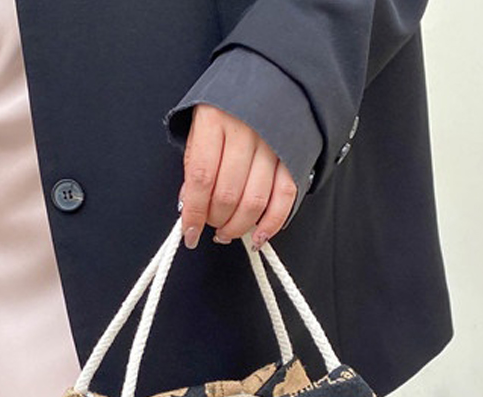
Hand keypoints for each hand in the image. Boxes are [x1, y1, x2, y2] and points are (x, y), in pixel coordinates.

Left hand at [177, 103, 296, 250]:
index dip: (194, 214)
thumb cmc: (228, 107)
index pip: (201, 179)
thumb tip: (190, 208)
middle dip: (215, 221)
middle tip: (210, 226)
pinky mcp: (292, 156)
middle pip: (228, 195)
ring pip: (254, 202)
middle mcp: (246, 132)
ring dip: (238, 227)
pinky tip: (258, 236)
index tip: (189, 234)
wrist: (271, 74)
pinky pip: (284, 199)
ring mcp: (273, 144)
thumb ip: (195, 167)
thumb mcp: (200, 128)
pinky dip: (271, 223)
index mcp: (215, 121)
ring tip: (227, 232)